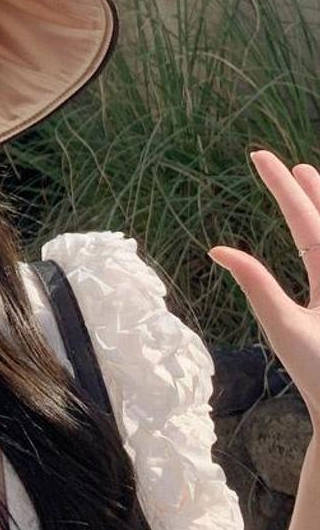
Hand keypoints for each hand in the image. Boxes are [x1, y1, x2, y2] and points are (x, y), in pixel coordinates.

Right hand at [208, 149, 319, 425]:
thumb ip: (255, 284)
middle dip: (308, 189)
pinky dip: (318, 237)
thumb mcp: (284, 327)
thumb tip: (220, 250)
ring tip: (308, 179)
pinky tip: (312, 233)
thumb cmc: (319, 372)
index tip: (261, 157)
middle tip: (285, 164)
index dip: (282, 186)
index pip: (305, 219)